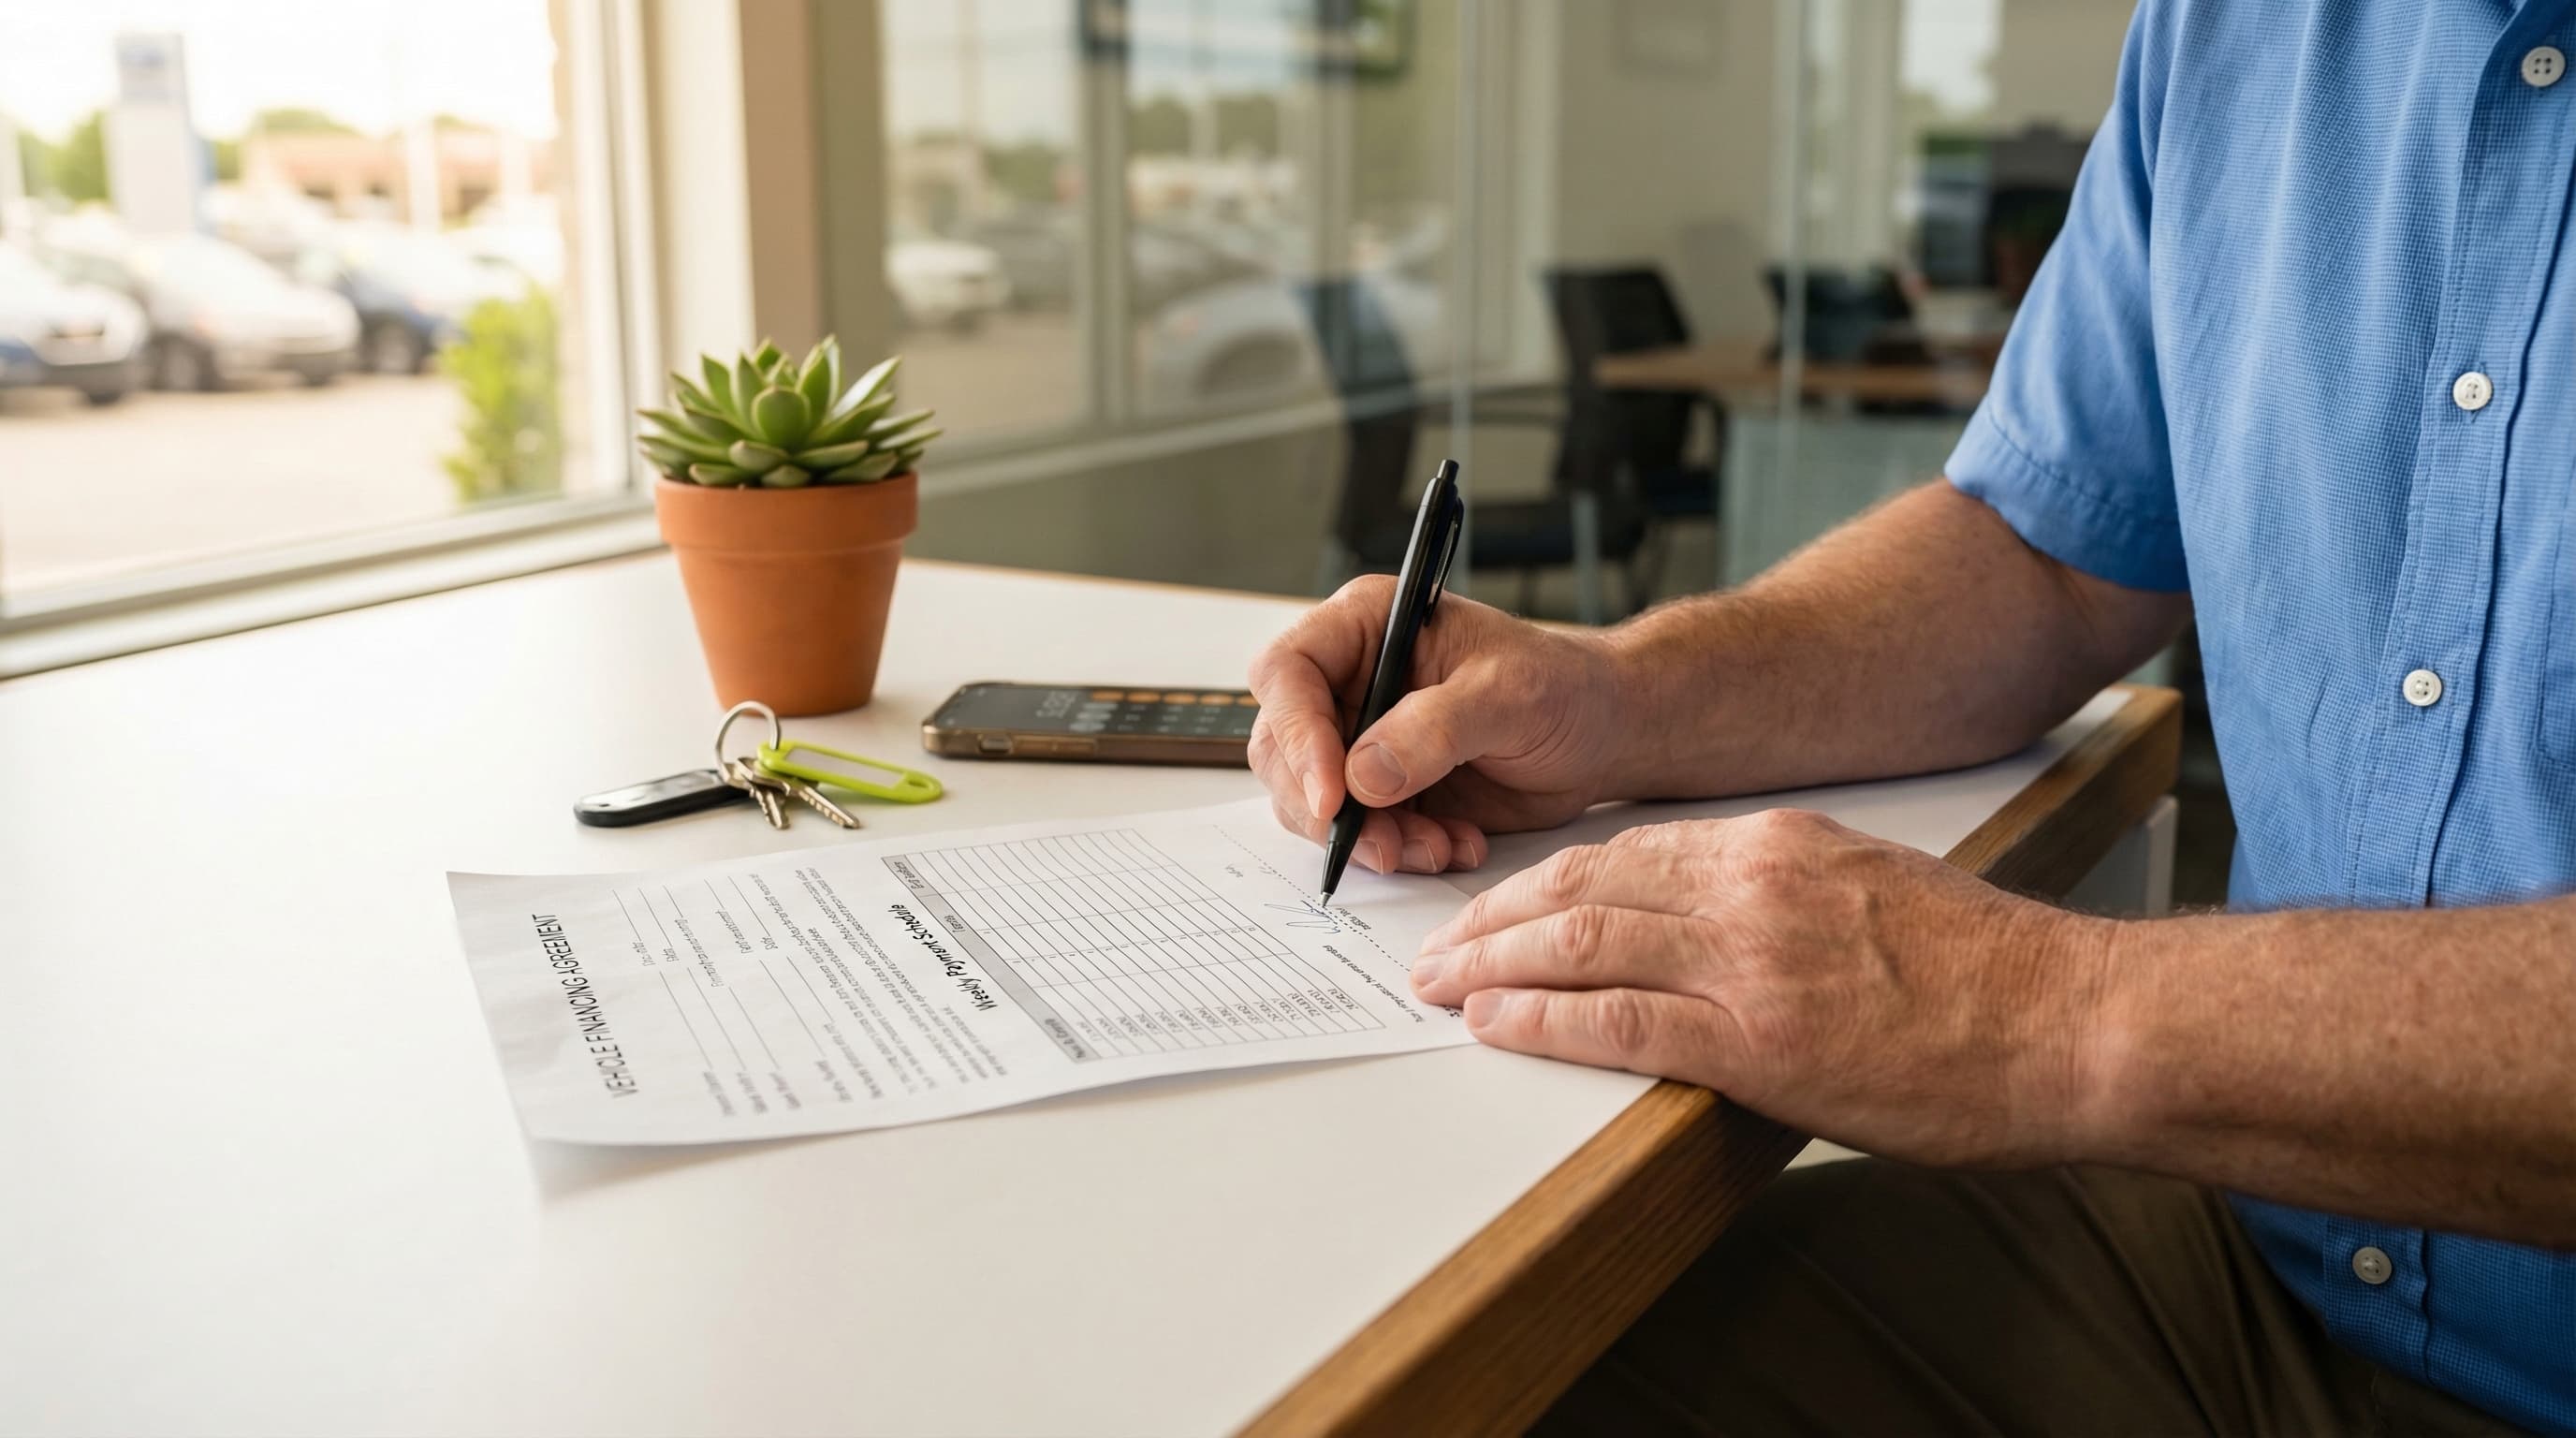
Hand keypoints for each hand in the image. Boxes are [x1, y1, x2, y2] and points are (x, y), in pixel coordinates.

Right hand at [1247, 576, 1625, 875]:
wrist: (1601, 734)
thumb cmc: (1562, 687)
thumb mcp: (1508, 695)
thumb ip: (1434, 729)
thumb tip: (1363, 775)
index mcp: (1367, 627)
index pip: (1288, 673)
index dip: (1298, 735)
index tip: (1334, 795)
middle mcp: (1349, 681)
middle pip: (1282, 747)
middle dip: (1326, 807)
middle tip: (1381, 843)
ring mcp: (1360, 739)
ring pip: (1311, 802)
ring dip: (1367, 839)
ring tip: (1435, 845)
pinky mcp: (1381, 791)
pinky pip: (1356, 834)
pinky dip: (1397, 852)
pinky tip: (1452, 845)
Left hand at [1408, 809, 2114, 1167]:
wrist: (2075, 1024)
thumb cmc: (1992, 976)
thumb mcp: (1876, 894)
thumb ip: (1789, 897)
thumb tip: (1718, 931)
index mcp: (1778, 846)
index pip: (1626, 851)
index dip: (1544, 880)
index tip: (1499, 905)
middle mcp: (1750, 885)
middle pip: (1584, 886)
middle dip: (1496, 918)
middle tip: (1439, 945)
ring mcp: (1749, 961)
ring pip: (1582, 943)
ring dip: (1494, 966)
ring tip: (1441, 985)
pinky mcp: (1757, 1040)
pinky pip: (1614, 1021)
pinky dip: (1541, 1022)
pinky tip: (1494, 1027)